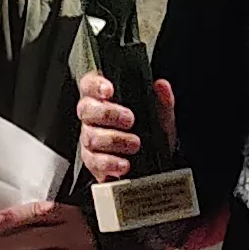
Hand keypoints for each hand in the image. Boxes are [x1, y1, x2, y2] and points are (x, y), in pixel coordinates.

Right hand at [75, 66, 159, 190]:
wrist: (155, 162)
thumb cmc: (150, 131)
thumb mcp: (160, 115)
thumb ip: (162, 99)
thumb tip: (162, 86)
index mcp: (103, 99)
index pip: (89, 85)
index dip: (95, 85)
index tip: (109, 90)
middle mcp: (92, 117)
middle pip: (86, 110)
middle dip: (108, 113)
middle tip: (129, 120)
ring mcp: (90, 139)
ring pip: (91, 136)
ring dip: (114, 140)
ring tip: (134, 143)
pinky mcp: (92, 161)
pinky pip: (94, 161)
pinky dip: (110, 163)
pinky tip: (123, 164)